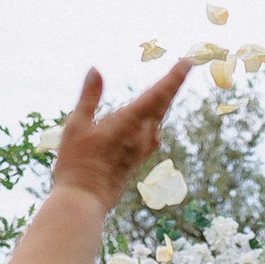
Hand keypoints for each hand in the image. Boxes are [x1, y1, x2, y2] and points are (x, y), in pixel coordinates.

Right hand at [50, 61, 190, 207]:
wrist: (84, 201)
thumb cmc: (76, 164)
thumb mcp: (76, 125)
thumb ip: (89, 97)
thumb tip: (95, 69)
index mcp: (128, 122)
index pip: (157, 94)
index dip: (174, 77)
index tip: (188, 61)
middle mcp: (141, 135)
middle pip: (163, 104)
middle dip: (173, 84)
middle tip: (184, 65)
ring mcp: (141, 150)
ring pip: (158, 120)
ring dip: (164, 102)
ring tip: (169, 86)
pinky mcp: (137, 161)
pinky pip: (151, 136)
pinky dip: (154, 122)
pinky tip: (154, 126)